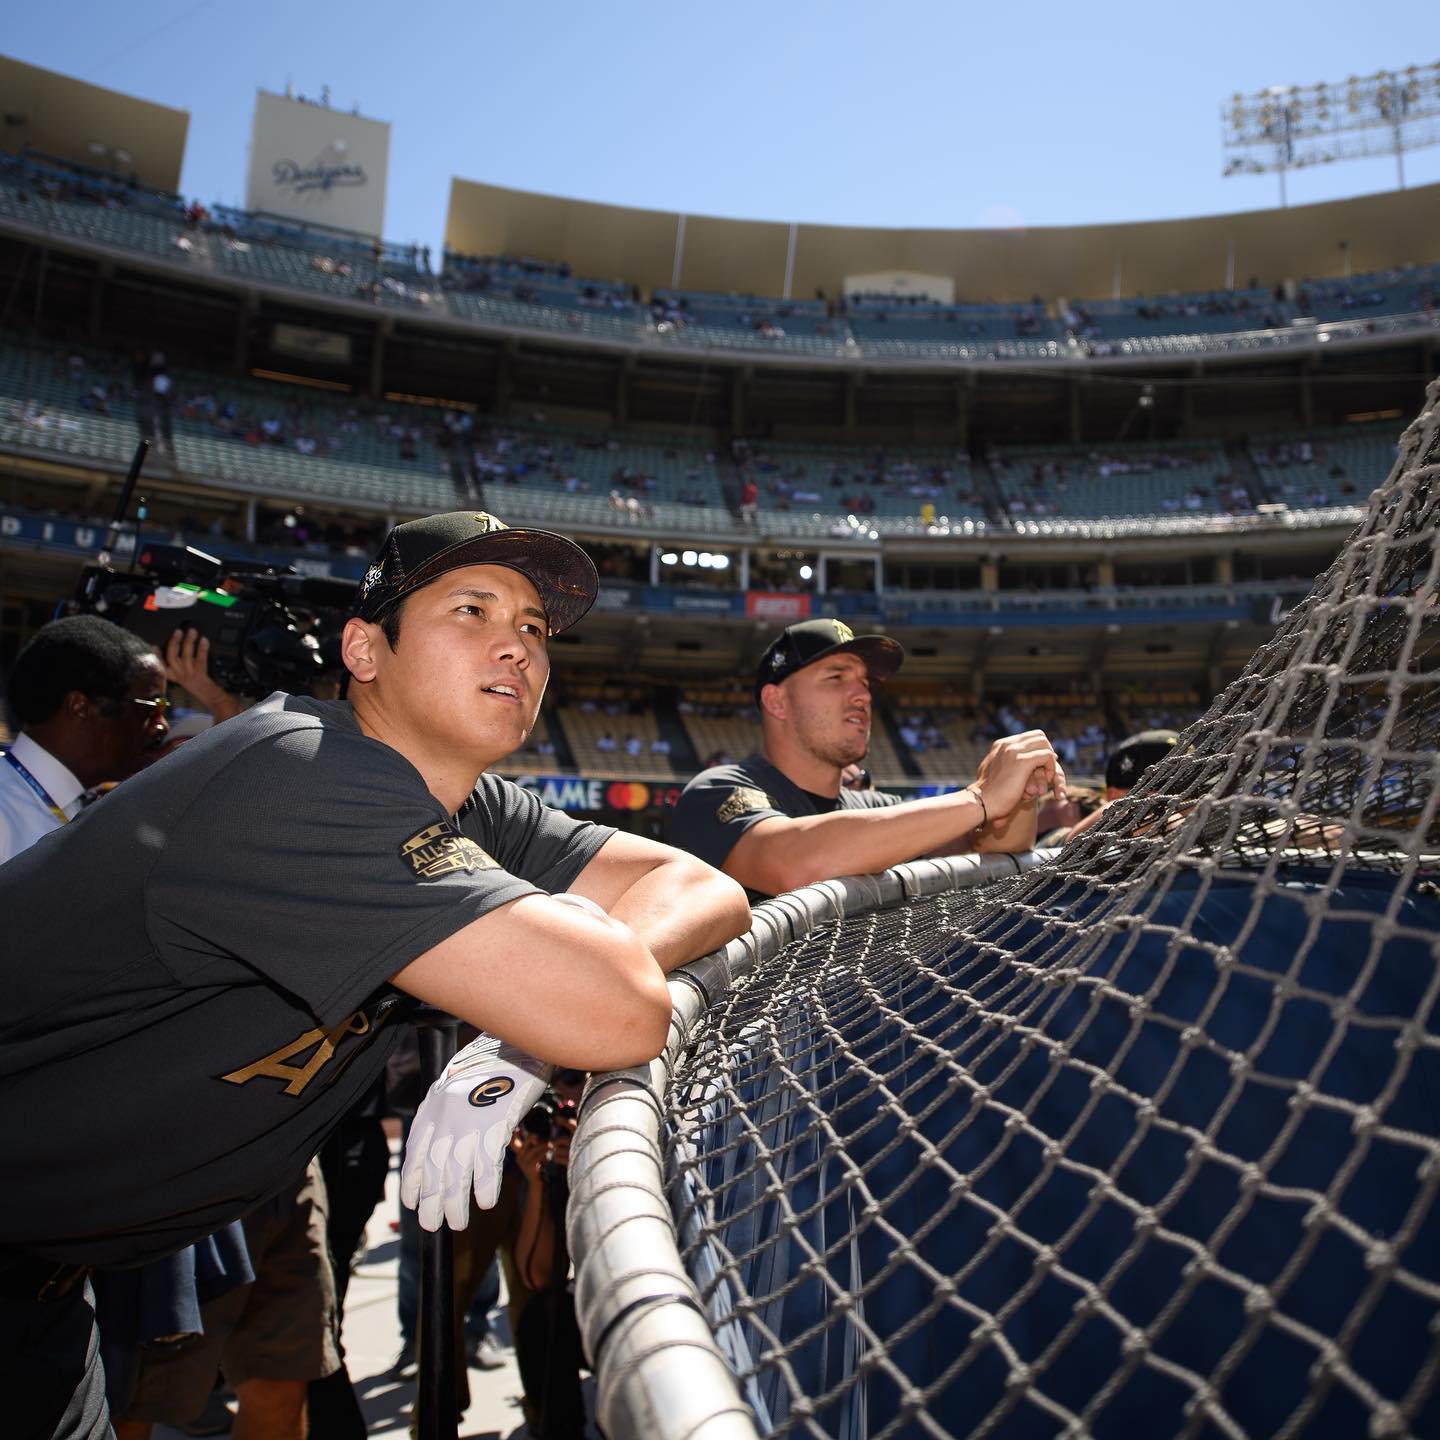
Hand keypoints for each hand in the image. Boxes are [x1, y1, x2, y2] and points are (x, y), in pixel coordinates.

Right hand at [163, 629, 243, 720]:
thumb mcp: (190, 676)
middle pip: (171, 658)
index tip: (154, 646)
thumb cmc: (203, 687)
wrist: (214, 700)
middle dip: (173, 642)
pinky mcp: (200, 677)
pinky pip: (199, 661)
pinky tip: (204, 641)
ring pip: (185, 657)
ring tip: (192, 632)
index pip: (162, 666)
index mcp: (177, 677)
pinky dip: (201, 650)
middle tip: (178, 631)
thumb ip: (184, 665)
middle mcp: (181, 676)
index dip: (156, 656)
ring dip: (188, 642)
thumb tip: (184, 647)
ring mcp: (190, 677)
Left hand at [400, 1034, 550, 1230]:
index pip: (415, 1150)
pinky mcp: (496, 1121)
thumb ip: (447, 1111)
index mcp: (435, 1104)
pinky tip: (486, 1202)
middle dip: (431, 1200)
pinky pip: (486, 1162)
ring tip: (457, 1223)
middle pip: (434, 1168)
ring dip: (455, 1203)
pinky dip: (485, 1186)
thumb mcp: (459, 1083)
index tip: (412, 1202)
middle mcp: (446, 1114)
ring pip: (456, 1172)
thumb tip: (444, 1143)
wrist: (519, 1041)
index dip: (412, 1180)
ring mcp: (470, 1119)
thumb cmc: (495, 1064)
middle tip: (433, 1224)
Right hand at [510, 1131, 550, 1183]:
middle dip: (536, 1137)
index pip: (514, 1141)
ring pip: (534, 1149)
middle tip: (546, 1138)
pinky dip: (545, 1153)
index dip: (514, 1134)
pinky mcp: (529, 1167)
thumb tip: (538, 1135)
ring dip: (544, 1146)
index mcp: (519, 1153)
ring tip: (552, 1145)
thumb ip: (535, 1146)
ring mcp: (523, 1162)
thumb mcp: (535, 1156)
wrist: (538, 1184)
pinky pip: (538, 1156)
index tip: (517, 1127)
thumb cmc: (539, 1167)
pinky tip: (551, 1152)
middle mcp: (519, 1157)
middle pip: (527, 1140)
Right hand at [972, 731, 1065, 823]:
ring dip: (1049, 760)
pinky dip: (1051, 768)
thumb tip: (1021, 767)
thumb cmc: (988, 795)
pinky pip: (1048, 756)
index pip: (1029, 737)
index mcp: (1001, 745)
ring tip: (1046, 777)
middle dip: (1047, 751)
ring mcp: (1014, 751)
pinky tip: (1045, 782)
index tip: (1041, 766)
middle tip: (1046, 769)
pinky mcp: (1022, 761)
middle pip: (1039, 736)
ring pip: (1045, 744)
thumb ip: (1006, 764)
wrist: (981, 803)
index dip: (1039, 749)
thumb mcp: (996, 773)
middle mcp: (1007, 744)